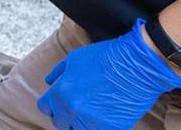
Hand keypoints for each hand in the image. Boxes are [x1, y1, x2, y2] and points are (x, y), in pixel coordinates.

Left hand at [37, 19, 180, 129]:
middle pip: (59, 122)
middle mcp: (72, 109)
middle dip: (65, 115)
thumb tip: (48, 82)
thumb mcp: (74, 58)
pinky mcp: (110, 129)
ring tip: (92, 112)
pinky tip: (105, 116)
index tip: (60, 103)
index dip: (52, 105)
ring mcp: (91, 122)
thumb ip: (58, 73)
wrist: (136, 65)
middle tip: (78, 107)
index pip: (44, 108)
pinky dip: (99, 126)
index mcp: (60, 91)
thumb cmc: (105, 58)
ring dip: (81, 124)